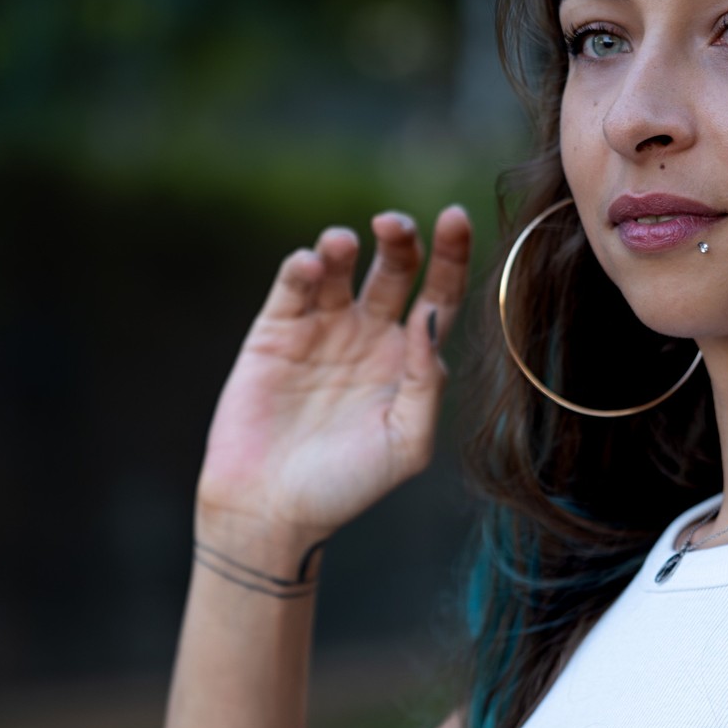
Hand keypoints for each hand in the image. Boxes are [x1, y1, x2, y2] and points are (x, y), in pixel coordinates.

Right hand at [196, 205, 472, 540]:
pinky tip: (309, 265)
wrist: (272, 509)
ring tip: (341, 243)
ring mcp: (320, 329)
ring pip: (339, 267)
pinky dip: (301, 267)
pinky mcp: (274, 332)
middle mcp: (368, 335)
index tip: (455, 217)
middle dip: (399, 239)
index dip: (451, 255)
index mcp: (407, 359)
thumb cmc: (346, 485)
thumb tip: (430, 320)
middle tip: (392, 224)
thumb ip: (427, 383)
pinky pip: (292, 287)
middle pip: (394, 268)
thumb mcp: (406, 443)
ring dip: (342, 245)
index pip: (438, 294)